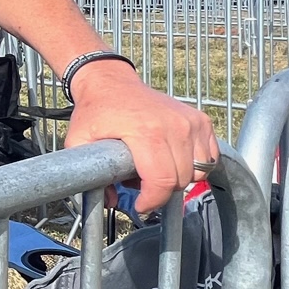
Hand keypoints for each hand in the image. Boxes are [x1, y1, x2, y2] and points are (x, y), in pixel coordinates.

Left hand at [62, 60, 218, 215]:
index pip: (162, 181)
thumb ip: (87, 173)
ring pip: (199, 171)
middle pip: (181, 179)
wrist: (112, 83)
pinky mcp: (201, 120)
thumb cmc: (96, 111)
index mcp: (146, 132)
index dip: (152, 201)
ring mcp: (191, 122)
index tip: (140, 206)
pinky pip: (210, 157)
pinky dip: (196, 165)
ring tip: (156, 170)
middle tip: (142, 184)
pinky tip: (174, 160)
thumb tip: (110, 201)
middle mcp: (174, 126)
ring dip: (180, 178)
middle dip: (162, 191)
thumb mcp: (78, 139)